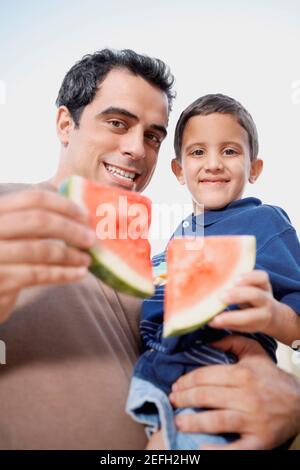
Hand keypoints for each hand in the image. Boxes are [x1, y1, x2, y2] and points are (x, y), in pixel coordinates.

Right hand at [0, 189, 95, 322]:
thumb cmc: (3, 259)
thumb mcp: (12, 231)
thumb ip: (32, 214)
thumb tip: (66, 194)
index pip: (33, 198)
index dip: (64, 205)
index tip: (85, 216)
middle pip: (38, 220)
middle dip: (70, 229)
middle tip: (91, 238)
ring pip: (40, 249)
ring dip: (70, 255)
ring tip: (87, 259)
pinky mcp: (0, 280)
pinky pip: (38, 274)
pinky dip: (63, 273)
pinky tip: (80, 274)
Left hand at [169, 335, 299, 449]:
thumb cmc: (272, 378)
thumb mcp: (255, 353)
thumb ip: (233, 342)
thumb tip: (209, 339)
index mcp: (243, 375)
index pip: (205, 376)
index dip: (186, 381)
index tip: (176, 385)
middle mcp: (246, 397)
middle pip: (206, 397)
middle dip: (184, 398)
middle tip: (173, 400)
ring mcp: (253, 420)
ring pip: (215, 420)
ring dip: (192, 422)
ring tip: (178, 421)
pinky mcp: (259, 441)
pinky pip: (235, 448)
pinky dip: (217, 451)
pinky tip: (201, 448)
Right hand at [208, 270, 278, 333]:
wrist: (272, 314)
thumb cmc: (250, 320)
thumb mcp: (242, 326)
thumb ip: (229, 323)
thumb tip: (210, 321)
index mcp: (261, 318)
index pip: (247, 318)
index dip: (230, 318)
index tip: (214, 320)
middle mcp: (266, 302)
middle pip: (255, 296)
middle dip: (237, 295)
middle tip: (220, 297)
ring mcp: (266, 289)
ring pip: (261, 281)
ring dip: (245, 279)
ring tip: (229, 282)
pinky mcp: (264, 280)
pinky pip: (261, 274)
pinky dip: (249, 274)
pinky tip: (233, 275)